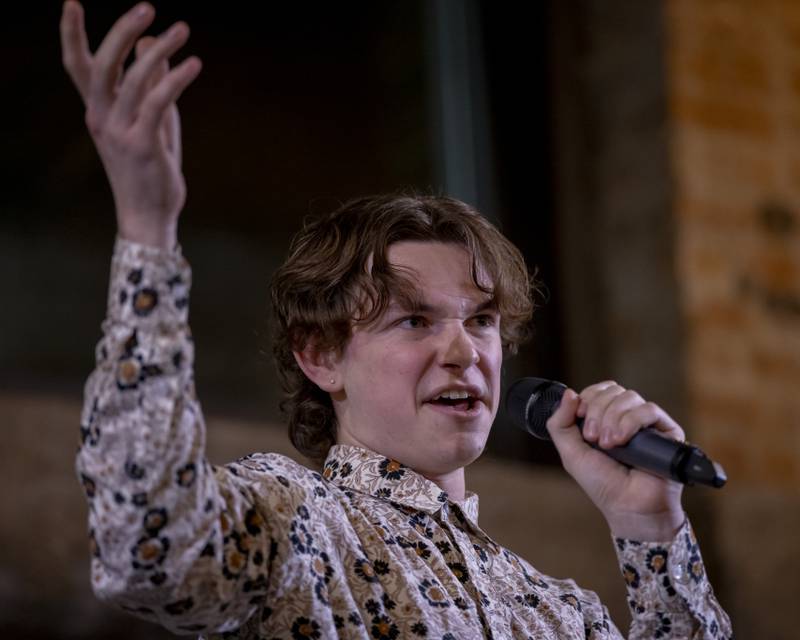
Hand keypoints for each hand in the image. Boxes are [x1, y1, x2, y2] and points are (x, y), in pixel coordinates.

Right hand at [60, 1, 201, 248]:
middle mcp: (102, 119)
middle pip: (103, 65)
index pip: (77, 67)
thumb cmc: (151, 167)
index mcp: (97, 112)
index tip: (72, 2)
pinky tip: (194, 64)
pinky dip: (176, 79)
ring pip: (135, 79)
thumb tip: (153, 41)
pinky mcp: (144, 145)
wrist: (149, 214)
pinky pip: (159, 102)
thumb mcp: (152, 120)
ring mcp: (121, 133)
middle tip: (147, 6)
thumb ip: (151, 82)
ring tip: (182, 29)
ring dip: (160, 50)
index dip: (71, 34)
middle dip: (121, 31)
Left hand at [546, 381, 685, 540]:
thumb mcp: (571, 453)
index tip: (582, 417)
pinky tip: (622, 441)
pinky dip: (630, 422)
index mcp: (606, 418)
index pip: (599, 390)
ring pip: (630, 397)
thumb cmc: (602, 483)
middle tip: (593, 438)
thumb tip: (569, 393)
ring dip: (612, 418)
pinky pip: (649, 410)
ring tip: (609, 444)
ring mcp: (647, 423)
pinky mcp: (668, 431)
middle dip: (597, 410)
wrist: (628, 507)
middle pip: (613, 390)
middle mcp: (627, 417)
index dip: (589, 397)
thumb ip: (560, 423)